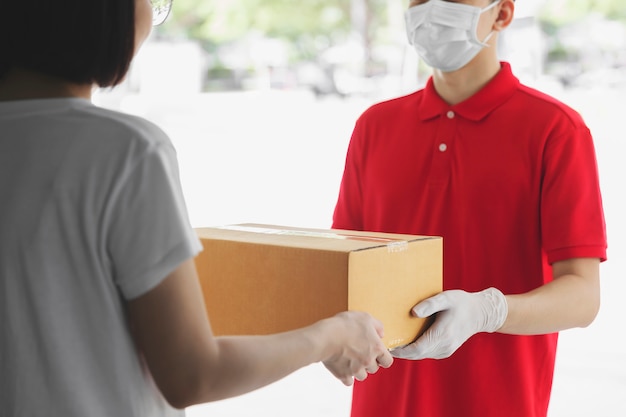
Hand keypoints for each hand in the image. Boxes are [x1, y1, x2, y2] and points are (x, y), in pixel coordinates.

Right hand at [321, 311, 392, 384]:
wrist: (326, 336)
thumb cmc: (345, 326)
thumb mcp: (365, 317)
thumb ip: (377, 325)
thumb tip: (381, 333)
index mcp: (376, 348)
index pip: (388, 361)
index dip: (383, 358)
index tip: (377, 355)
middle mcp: (368, 361)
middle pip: (374, 369)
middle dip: (368, 362)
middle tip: (360, 353)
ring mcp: (355, 370)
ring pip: (362, 376)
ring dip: (358, 370)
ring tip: (350, 359)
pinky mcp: (343, 375)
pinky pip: (348, 381)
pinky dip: (346, 376)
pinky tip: (342, 366)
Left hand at [392, 288, 507, 359]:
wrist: (480, 313)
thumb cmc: (461, 303)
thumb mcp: (446, 298)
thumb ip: (430, 304)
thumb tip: (413, 313)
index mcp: (442, 334)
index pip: (417, 349)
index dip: (401, 350)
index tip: (387, 345)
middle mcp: (444, 346)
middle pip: (416, 354)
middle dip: (400, 351)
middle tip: (384, 344)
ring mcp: (446, 350)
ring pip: (421, 355)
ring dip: (407, 351)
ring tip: (392, 341)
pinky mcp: (446, 350)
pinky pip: (427, 352)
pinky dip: (416, 349)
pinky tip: (406, 340)